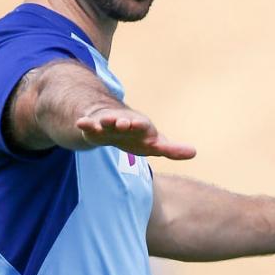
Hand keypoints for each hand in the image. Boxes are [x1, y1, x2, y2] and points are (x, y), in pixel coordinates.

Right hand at [75, 107, 196, 159]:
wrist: (112, 124)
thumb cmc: (137, 136)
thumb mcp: (154, 144)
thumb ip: (172, 149)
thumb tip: (194, 152)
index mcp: (141, 127)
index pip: (144, 127)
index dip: (143, 128)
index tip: (141, 128)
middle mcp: (125, 122)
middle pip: (125, 121)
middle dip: (125, 122)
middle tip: (124, 123)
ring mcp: (109, 123)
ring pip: (107, 121)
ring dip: (106, 121)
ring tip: (104, 122)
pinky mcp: (94, 127)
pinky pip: (89, 124)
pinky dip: (86, 124)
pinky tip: (80, 123)